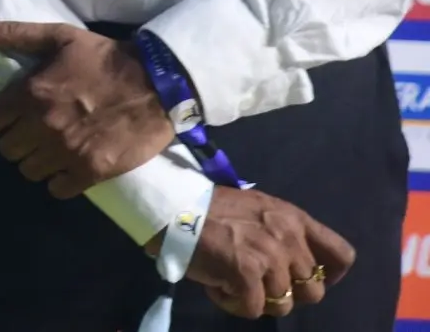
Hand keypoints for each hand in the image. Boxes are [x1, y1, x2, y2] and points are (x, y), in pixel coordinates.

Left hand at [0, 21, 173, 194]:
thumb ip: (16, 34)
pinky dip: (60, 181)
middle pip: (7, 149)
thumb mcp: (60, 36)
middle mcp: (43, 125)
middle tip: (32, 132)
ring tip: (50, 149)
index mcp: (31, 93)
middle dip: (16, 140)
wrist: (158, 85)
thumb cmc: (105, 58)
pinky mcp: (92, 171)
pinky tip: (68, 167)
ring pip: (29, 171)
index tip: (8, 116)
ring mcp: (67, 151)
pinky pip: (57, 189)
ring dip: (36, 161)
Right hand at [180, 185, 352, 318]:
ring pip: (283, 306)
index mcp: (295, 220)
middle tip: (258, 283)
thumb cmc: (212, 209)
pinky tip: (216, 286)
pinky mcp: (247, 275)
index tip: (306, 279)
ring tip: (231, 282)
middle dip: (286, 293)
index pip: (342, 255)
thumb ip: (284, 233)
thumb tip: (294, 267)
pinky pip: (251, 310)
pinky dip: (232, 304)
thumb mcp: (259, 210)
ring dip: (256, 300)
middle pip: (313, 291)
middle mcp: (289, 239)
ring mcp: (270, 258)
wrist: (173, 206)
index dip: (332, 275)